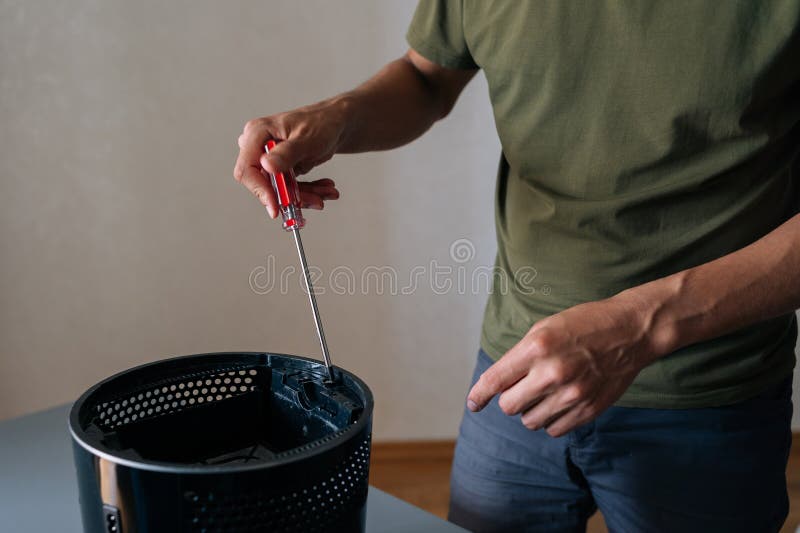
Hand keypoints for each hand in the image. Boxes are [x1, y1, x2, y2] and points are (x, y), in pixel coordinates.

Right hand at [234, 99, 347, 216]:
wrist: (335, 123)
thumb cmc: (321, 122)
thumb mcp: (306, 139)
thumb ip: (287, 153)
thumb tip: (266, 165)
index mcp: (257, 134)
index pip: (247, 169)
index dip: (260, 190)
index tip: (277, 206)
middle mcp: (259, 147)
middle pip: (265, 183)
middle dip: (291, 195)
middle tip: (316, 200)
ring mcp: (269, 160)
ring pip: (280, 190)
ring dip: (305, 195)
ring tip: (327, 193)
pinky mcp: (280, 170)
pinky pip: (290, 188)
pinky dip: (308, 192)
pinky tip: (324, 189)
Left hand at [466, 295, 660, 436]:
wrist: (630, 331)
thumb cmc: (583, 324)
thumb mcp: (544, 328)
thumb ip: (520, 356)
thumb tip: (497, 384)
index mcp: (536, 348)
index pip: (495, 381)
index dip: (478, 396)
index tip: (473, 404)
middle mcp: (552, 373)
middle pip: (509, 406)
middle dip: (510, 398)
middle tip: (523, 386)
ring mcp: (572, 394)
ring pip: (530, 421)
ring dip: (531, 410)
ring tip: (546, 392)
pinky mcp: (588, 410)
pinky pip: (554, 429)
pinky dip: (551, 420)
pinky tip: (560, 402)